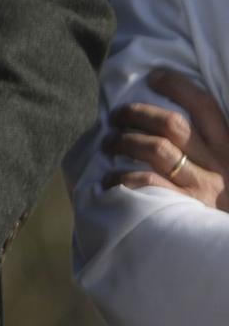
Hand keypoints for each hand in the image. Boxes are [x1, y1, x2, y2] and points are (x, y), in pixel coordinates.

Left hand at [101, 69, 228, 208]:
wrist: (227, 250)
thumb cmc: (223, 202)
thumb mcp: (226, 170)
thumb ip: (204, 148)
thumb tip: (160, 120)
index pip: (205, 106)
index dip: (178, 85)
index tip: (154, 75)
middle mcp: (219, 166)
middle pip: (172, 125)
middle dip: (137, 114)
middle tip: (116, 116)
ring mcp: (202, 189)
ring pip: (156, 149)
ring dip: (124, 141)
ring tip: (108, 144)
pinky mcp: (185, 211)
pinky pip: (146, 183)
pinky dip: (122, 177)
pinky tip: (110, 178)